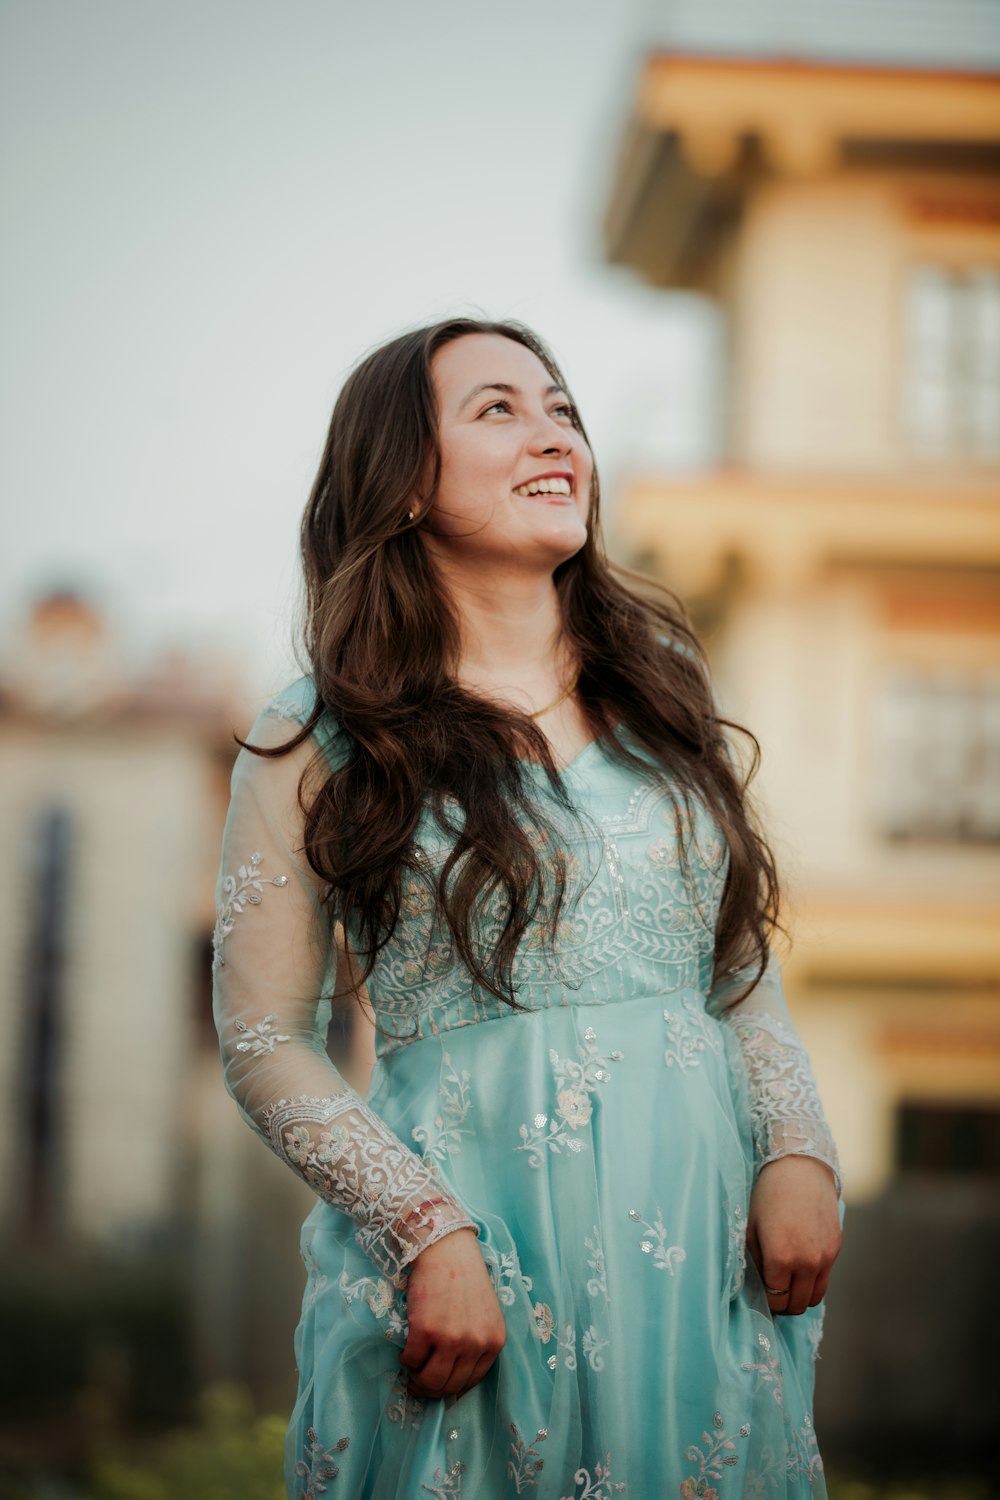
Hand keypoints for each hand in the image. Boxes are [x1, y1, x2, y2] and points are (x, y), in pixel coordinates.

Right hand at [400, 1228, 505, 1398]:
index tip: (440, 1383)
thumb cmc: (464, 1278)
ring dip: (418, 1379)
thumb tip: (455, 1379)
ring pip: (430, 1381)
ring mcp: (450, 1338)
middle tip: (420, 1381)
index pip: (471, 1382)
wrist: (446, 1248)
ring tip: (413, 1368)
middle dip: (432, 1388)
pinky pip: (412, 1360)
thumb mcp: (484, 1314)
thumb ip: (476, 1343)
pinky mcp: (425, 1330)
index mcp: (494, 1341)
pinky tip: (407, 1349)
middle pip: (450, 1386)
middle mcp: (475, 1343)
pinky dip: (406, 1360)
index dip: (452, 1387)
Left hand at [746, 1155, 841, 1316]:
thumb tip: (759, 1287)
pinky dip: (812, 1281)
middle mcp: (806, 1262)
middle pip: (796, 1305)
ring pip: (813, 1298)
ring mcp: (825, 1258)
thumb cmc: (768, 1195)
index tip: (760, 1295)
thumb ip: (756, 1262)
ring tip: (787, 1284)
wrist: (800, 1168)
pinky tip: (799, 1267)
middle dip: (782, 1304)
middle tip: (772, 1293)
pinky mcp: (835, 1249)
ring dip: (799, 1297)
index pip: (775, 1300)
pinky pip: (824, 1280)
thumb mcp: (752, 1228)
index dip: (766, 1302)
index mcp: (781, 1257)